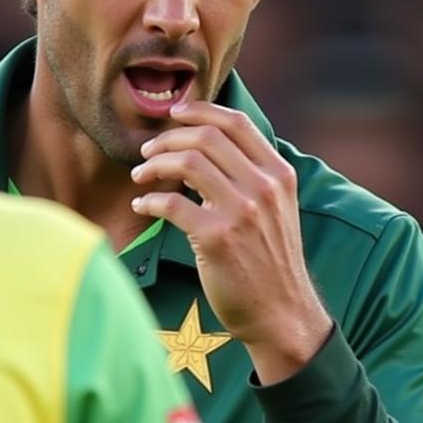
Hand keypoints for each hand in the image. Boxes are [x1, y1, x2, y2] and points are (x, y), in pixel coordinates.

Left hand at [130, 100, 331, 383]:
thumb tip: (206, 149)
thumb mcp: (278, 209)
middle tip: (148, 150)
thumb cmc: (271, 261)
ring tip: (140, 176)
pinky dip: (149, 201)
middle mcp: (264, 188)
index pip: (237, 123)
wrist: (281, 312)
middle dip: (168, 138)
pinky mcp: (216, 239)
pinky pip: (170, 204)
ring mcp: (241, 212)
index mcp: (280, 175)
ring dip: (153, 165)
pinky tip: (142, 206)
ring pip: (186, 163)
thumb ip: (253, 177)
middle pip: (206, 137)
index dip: (200, 110)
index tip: (175, 114)